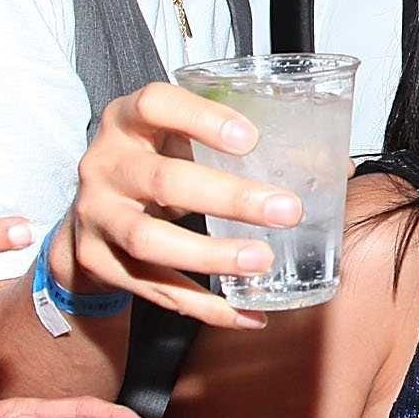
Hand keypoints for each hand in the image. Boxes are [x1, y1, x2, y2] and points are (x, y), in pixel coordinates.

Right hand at [50, 81, 308, 330]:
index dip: (201, 119)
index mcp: (127, 122)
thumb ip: (231, 146)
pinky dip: (203, 306)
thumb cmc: (150, 166)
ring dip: (212, 256)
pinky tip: (246, 313)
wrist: (85, 218)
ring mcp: (96, 216)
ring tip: (262, 261)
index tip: (250, 138)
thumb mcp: (175, 140)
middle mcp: (105, 165)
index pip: (154, 105)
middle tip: (286, 210)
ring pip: (150, 241)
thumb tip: (333, 168)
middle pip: (164, 181)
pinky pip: (154, 289)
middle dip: (229, 198)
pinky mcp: (98, 262)